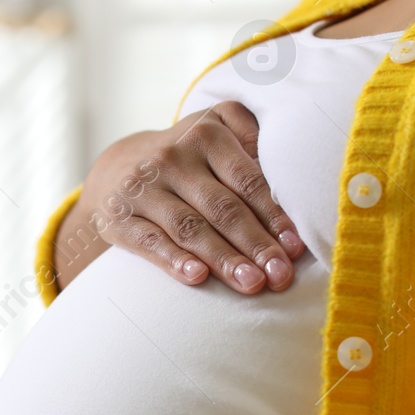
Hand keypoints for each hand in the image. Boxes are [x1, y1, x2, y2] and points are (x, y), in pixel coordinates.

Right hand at [73, 102, 305, 294]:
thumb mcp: (218, 130)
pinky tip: (198, 277)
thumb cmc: (189, 157)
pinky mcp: (119, 216)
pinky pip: (151, 242)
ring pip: (191, 228)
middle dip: (256, 244)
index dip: (274, 216)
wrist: (119, 168)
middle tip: (281, 276)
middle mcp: (172, 156)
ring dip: (224, 259)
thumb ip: (254, 142)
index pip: (247, 180)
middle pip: (223, 207)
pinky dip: (174, 260)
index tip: (295, 248)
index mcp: (206, 133)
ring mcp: (143, 187)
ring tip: (252, 284)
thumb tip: (295, 181)